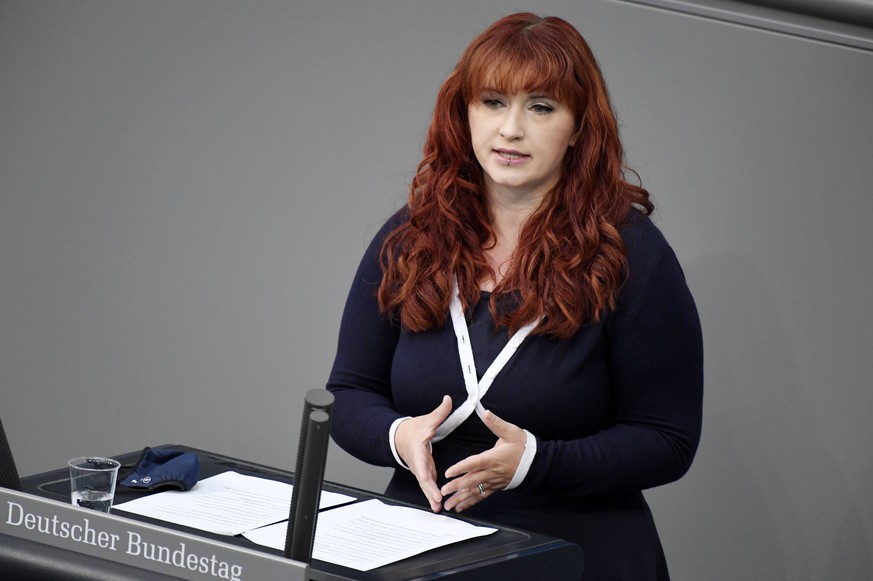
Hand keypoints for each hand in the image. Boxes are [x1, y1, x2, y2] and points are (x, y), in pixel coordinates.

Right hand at [393, 395, 452, 511]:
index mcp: (418, 452)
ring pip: (425, 485)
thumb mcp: (426, 421)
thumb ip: (439, 412)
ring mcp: (420, 469)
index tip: (430, 483)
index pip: (421, 465)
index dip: (426, 476)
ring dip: (431, 497)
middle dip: (429, 492)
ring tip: (438, 508)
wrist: (399, 436)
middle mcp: (418, 463)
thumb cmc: (413, 430)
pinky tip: (438, 504)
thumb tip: (448, 399)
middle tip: (437, 503)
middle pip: (423, 480)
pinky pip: (428, 485)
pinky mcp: (424, 472)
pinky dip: (432, 494)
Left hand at [440, 410, 525, 511]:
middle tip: (443, 491)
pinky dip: (470, 503)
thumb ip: (496, 423)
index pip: (474, 463)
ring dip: (460, 498)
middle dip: (456, 487)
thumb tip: (486, 413)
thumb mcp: (511, 431)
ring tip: (447, 504)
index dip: (461, 468)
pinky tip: (460, 507)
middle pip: (471, 481)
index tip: (448, 472)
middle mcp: (491, 472)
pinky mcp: (495, 487)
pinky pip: (481, 496)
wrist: (536, 462)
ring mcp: (493, 481)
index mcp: (492, 458)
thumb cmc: (523, 447)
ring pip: (474, 491)